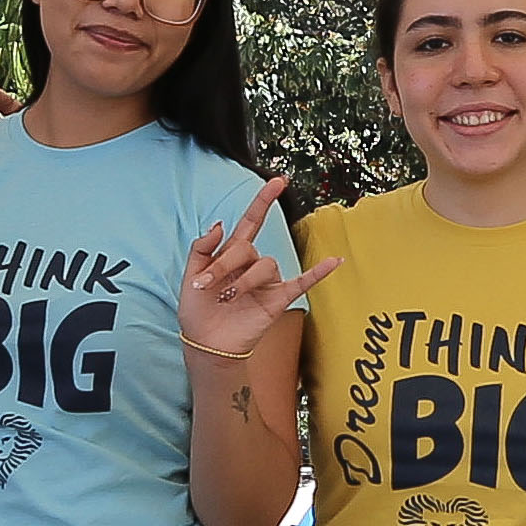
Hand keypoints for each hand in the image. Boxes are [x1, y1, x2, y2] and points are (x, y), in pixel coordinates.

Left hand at [178, 176, 336, 361]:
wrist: (206, 344)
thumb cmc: (198, 310)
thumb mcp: (190, 275)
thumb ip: (202, 248)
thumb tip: (220, 222)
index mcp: (232, 254)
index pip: (251, 221)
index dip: (263, 200)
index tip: (277, 181)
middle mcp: (253, 264)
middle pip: (248, 247)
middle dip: (223, 264)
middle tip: (206, 285)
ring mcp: (267, 282)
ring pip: (265, 266)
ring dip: (243, 280)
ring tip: (227, 297)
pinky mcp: (277, 300)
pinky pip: (302, 283)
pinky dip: (318, 273)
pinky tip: (334, 262)